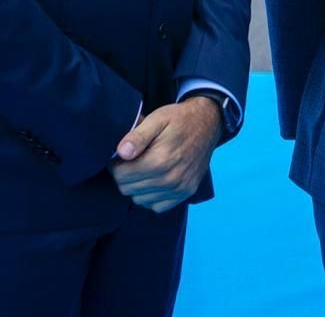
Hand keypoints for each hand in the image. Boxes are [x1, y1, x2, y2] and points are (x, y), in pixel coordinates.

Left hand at [110, 98, 222, 213]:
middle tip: (132, 160)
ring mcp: (179, 188)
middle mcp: (170, 179)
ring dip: (136, 187)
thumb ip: (137, 136)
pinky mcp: (186, 192)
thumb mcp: (157, 119)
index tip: (122, 155)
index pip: (120, 175)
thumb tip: (121, 153)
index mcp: (159, 160)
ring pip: (139, 200)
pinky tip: (154, 180)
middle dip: (124, 175)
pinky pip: (157, 206)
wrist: (208, 123)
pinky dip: (151, 196)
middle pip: (127, 189)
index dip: (116, 164)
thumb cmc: (178, 119)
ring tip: (144, 169)